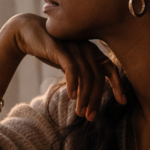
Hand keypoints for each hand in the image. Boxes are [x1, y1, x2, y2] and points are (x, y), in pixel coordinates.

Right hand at [2, 14, 126, 120]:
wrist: (27, 32)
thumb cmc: (50, 49)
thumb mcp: (69, 61)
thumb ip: (81, 71)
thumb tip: (90, 92)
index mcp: (92, 50)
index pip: (111, 68)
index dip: (118, 85)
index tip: (122, 101)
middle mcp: (86, 47)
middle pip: (98, 77)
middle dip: (96, 99)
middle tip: (91, 117)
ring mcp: (74, 47)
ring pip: (86, 76)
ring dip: (84, 97)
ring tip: (80, 112)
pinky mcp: (60, 49)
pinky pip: (72, 69)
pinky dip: (73, 84)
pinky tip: (71, 97)